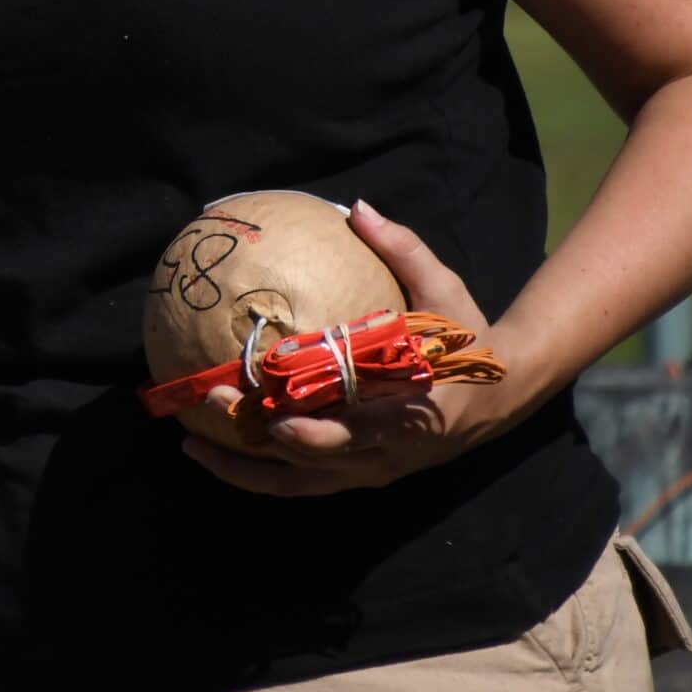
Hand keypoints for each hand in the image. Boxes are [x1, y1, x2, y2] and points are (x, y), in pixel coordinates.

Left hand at [178, 198, 533, 496]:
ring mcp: (370, 472)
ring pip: (298, 485)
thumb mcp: (446, 291)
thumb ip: (404, 250)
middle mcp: (388, 455)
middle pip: (313, 464)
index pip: (362, 435)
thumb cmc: (470, 339)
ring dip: (243, 468)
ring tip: (189, 442)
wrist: (502, 397)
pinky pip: (301, 483)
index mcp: (414, 414)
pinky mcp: (356, 476)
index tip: (278, 421)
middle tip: (210, 402)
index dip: (318, 436)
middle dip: (256, 443)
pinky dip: (257, 473)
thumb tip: (358, 207)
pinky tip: (215, 449)